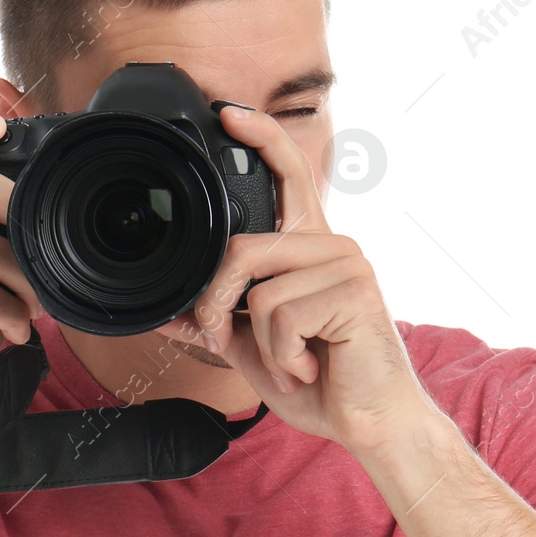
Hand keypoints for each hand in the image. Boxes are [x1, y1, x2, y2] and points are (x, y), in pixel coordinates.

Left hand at [155, 104, 431, 456]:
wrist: (369, 423)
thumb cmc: (319, 381)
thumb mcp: (253, 348)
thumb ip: (215, 322)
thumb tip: (166, 312)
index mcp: (310, 249)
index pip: (289, 175)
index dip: (260, 138)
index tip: (228, 114)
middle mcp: (332, 246)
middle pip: (241, 248)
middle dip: (217, 305)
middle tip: (232, 340)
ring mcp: (347, 264)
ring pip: (258, 291)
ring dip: (260, 343)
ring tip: (291, 360)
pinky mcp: (354, 291)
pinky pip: (281, 315)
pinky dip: (282, 354)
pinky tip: (310, 364)